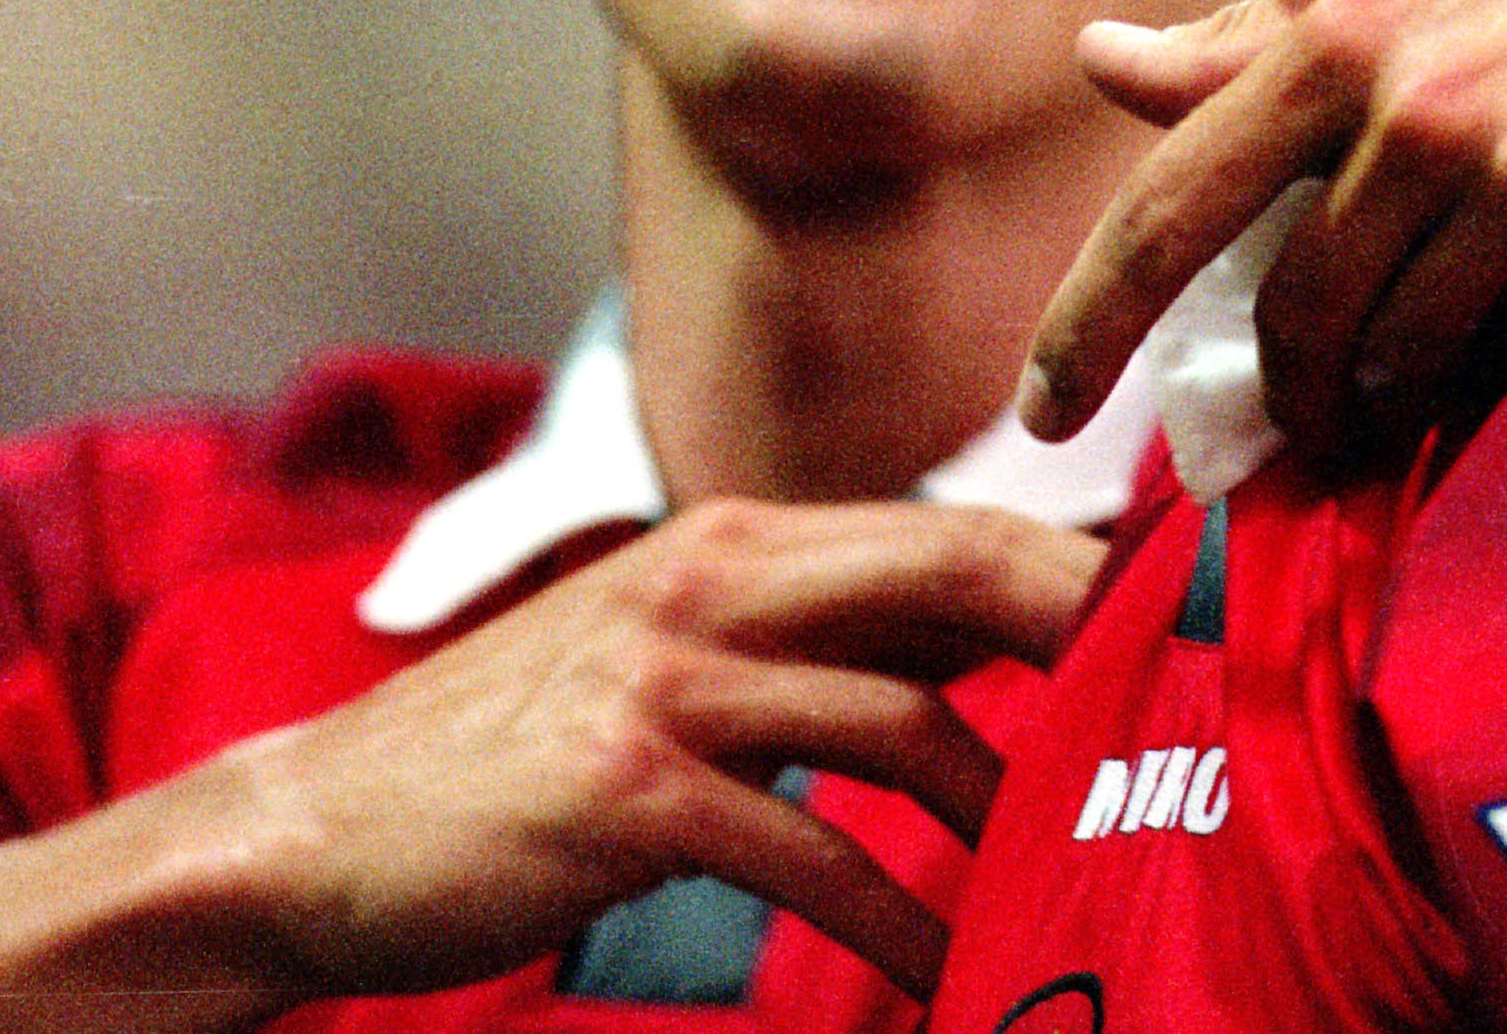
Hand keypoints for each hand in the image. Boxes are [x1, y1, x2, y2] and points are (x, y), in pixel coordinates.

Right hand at [174, 497, 1093, 1003]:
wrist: (312, 828)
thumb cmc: (511, 754)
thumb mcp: (666, 652)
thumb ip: (807, 636)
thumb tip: (972, 646)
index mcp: (732, 541)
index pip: (948, 526)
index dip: (1075, 567)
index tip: (1180, 619)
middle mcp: (711, 580)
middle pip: (955, 573)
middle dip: (1090, 635)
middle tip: (1194, 707)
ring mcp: (668, 678)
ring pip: (903, 722)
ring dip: (1009, 812)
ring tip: (1077, 875)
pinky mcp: (629, 786)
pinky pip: (814, 855)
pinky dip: (898, 925)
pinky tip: (944, 979)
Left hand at [1020, 0, 1506, 461]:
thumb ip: (1253, 34)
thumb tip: (1102, 59)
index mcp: (1342, 30)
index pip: (1168, 207)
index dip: (1087, 326)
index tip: (1041, 412)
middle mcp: (1422, 103)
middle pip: (1302, 316)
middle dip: (1298, 393)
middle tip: (1318, 424)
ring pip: (1421, 352)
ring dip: (1414, 390)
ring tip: (1436, 379)